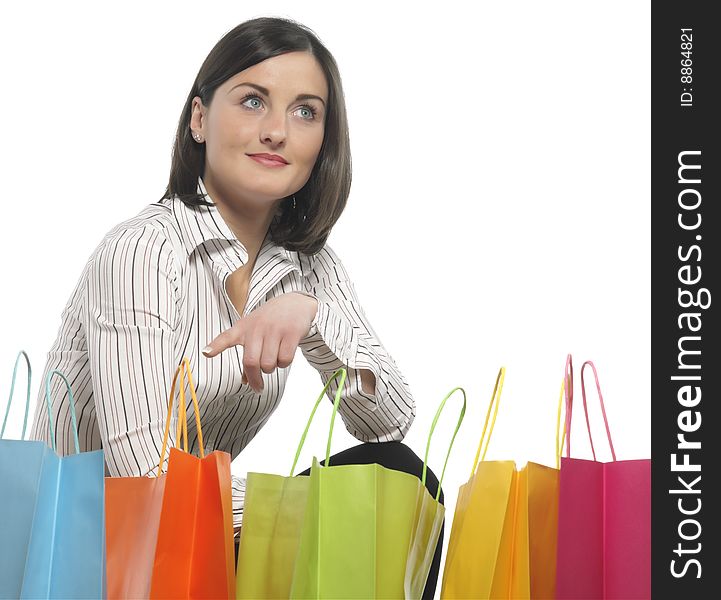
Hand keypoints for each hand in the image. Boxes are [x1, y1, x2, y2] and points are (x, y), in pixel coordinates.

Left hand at [202, 292, 317, 392]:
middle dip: (255, 380)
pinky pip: (285, 360)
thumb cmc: (270, 321)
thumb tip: (245, 381)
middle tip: (258, 387)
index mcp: (244, 327)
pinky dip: (284, 363)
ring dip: (271, 369)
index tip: (206, 353)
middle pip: (250, 362)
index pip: (226, 337)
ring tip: (273, 360)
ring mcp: (274, 329)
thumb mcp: (255, 332)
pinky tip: (284, 355)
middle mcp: (257, 328)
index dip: (216, 346)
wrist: (295, 303)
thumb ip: (248, 354)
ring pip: (269, 364)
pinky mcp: (291, 333)